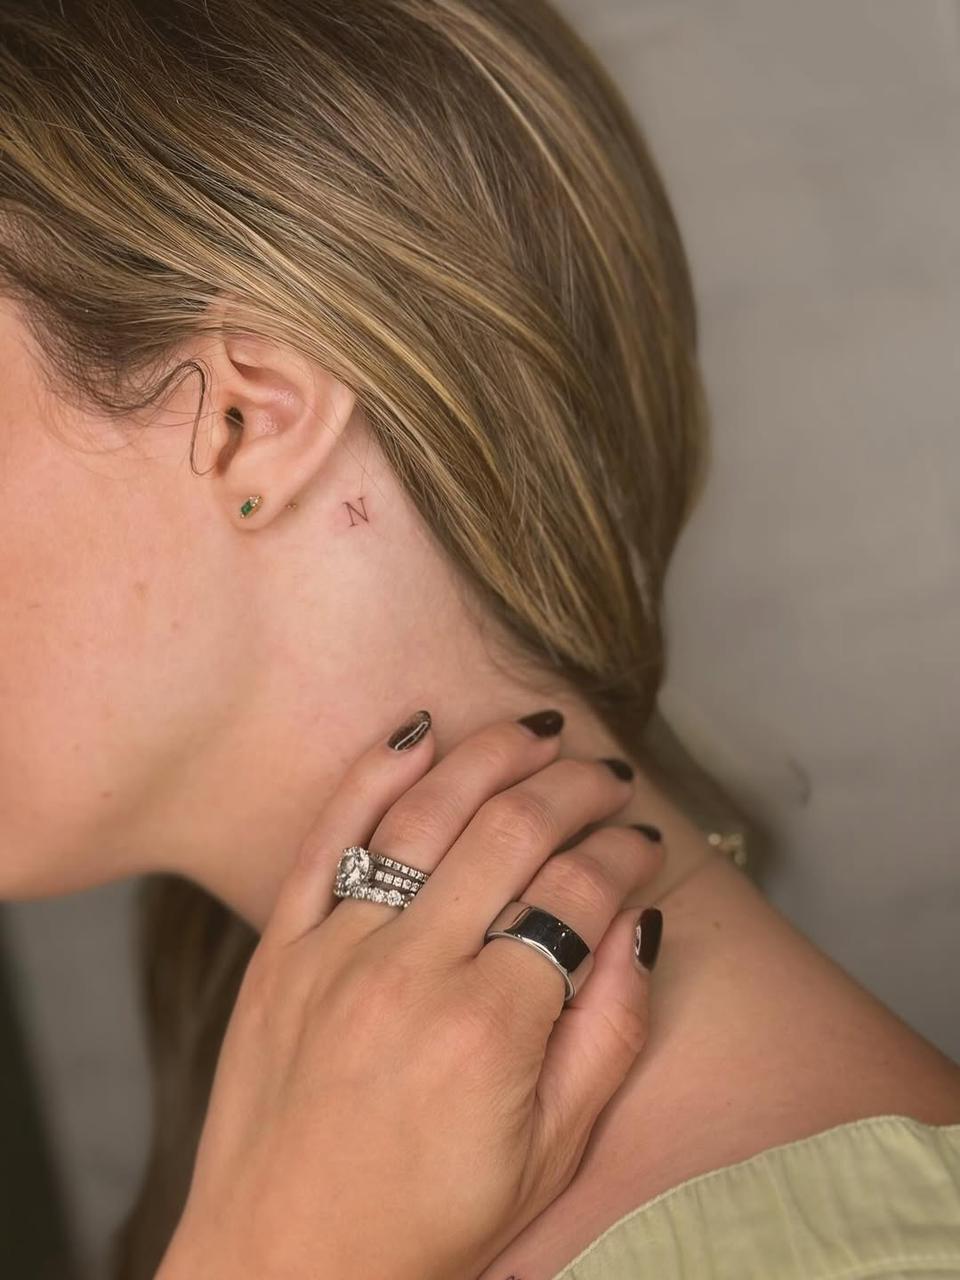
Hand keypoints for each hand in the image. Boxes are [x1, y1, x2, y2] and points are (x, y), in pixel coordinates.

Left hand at [157, 709, 664, 1279]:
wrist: (285, 1266)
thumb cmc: (428, 1224)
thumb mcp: (551, 1156)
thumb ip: (609, 1036)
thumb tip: (640, 929)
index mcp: (489, 1028)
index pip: (577, 894)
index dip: (625, 855)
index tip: (645, 843)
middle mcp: (410, 972)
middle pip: (512, 832)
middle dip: (576, 788)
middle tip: (609, 776)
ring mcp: (335, 952)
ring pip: (424, 814)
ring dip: (490, 757)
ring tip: (538, 733)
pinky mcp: (280, 950)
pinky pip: (324, 837)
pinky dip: (371, 774)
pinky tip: (418, 731)